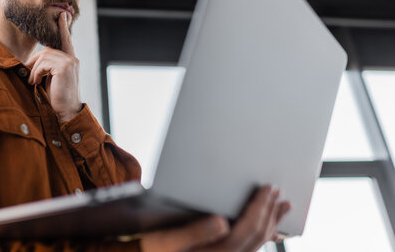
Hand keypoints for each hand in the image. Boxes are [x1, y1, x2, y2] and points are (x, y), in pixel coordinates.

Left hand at [26, 12, 81, 121]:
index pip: (66, 40)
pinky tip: (36, 82)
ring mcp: (69, 61)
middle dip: (34, 63)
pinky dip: (36, 73)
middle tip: (31, 78)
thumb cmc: (57, 98)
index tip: (63, 14)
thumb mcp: (51, 78)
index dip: (63, 27)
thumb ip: (47, 66)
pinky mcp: (64, 67)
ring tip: (34, 83)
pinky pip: (43, 63)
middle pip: (46, 50)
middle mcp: (72, 58)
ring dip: (34, 71)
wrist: (66, 112)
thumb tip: (34, 60)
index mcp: (70, 60)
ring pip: (43, 56)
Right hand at [140, 185, 290, 251]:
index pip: (244, 232)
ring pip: (257, 243)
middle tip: (275, 189)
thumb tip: (222, 222)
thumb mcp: (165, 239)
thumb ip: (194, 232)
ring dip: (271, 222)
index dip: (258, 209)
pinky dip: (264, 234)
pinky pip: (249, 247)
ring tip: (282, 205)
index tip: (266, 188)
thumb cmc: (152, 246)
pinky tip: (271, 228)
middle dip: (268, 212)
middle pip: (255, 237)